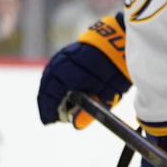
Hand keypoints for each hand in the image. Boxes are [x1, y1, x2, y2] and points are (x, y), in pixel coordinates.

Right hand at [36, 12, 130, 126]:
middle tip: (50, 117)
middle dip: (47, 104)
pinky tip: (57, 92)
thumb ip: (89, 110)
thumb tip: (75, 123)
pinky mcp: (64, 54)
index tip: (50, 121)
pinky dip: (52, 84)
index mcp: (68, 76)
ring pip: (47, 79)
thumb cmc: (114, 70)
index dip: (49, 111)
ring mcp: (60, 58)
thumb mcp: (106, 95)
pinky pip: (52, 72)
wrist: (120, 42)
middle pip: (46, 88)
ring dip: (48, 94)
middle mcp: (60, 66)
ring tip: (53, 106)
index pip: (52, 97)